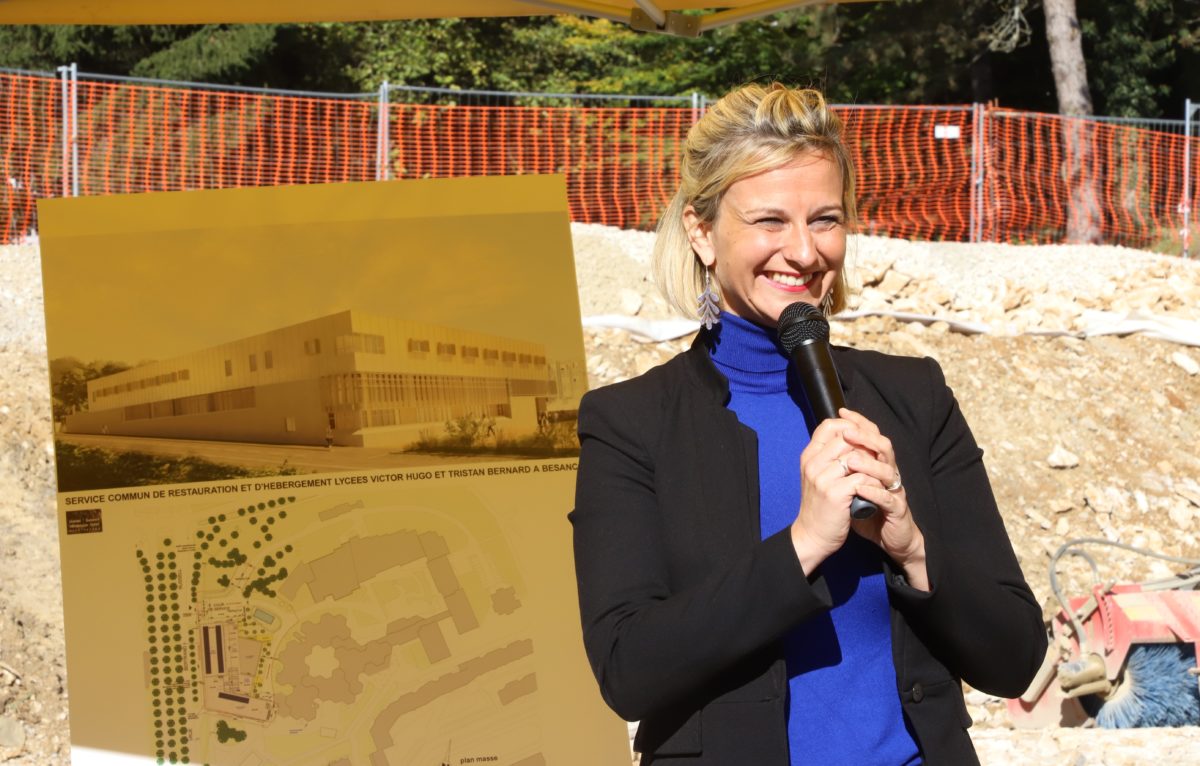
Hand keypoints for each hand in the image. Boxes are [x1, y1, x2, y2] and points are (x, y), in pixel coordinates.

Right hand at [789, 415, 874, 574]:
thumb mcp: (818, 477)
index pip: (828, 426)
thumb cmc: (820, 506)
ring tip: (878, 474)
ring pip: (857, 456)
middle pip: (846, 437)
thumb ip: (829, 457)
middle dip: (866, 445)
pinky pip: (862, 477)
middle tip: (876, 459)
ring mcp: (822, 478)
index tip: (863, 438)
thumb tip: (853, 437)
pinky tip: (876, 489)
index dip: (849, 426)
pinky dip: (874, 482)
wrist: (812, 536)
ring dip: (873, 464)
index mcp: (808, 456)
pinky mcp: (835, 493)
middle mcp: (813, 463)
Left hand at [838, 408, 928, 590]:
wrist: (889, 538)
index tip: (841, 412)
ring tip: (851, 460)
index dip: (859, 423)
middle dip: (865, 437)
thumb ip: (842, 468)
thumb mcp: (851, 486)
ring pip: (887, 470)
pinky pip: (888, 498)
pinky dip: (874, 492)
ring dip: (869, 463)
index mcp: (878, 464)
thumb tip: (822, 448)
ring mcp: (895, 490)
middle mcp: (889, 473)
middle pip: (883, 446)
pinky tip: (861, 488)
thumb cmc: (868, 510)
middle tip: (847, 431)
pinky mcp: (898, 510)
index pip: (871, 436)